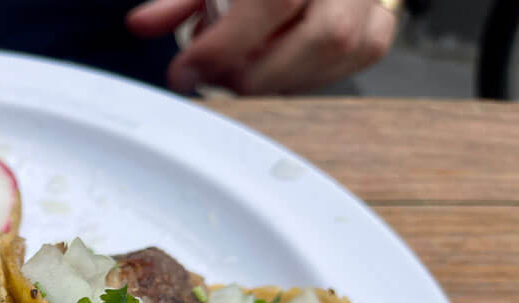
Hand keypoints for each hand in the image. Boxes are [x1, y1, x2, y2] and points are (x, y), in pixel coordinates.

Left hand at [127, 0, 398, 94]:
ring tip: (240, 72)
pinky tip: (276, 71)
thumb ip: (178, 0)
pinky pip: (358, 56)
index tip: (184, 73)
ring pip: (342, 50)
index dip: (225, 45)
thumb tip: (140, 25)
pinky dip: (311, 74)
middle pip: (323, 35)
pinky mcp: (379, 19)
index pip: (273, 2)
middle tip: (214, 79)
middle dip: (257, 72)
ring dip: (281, 78)